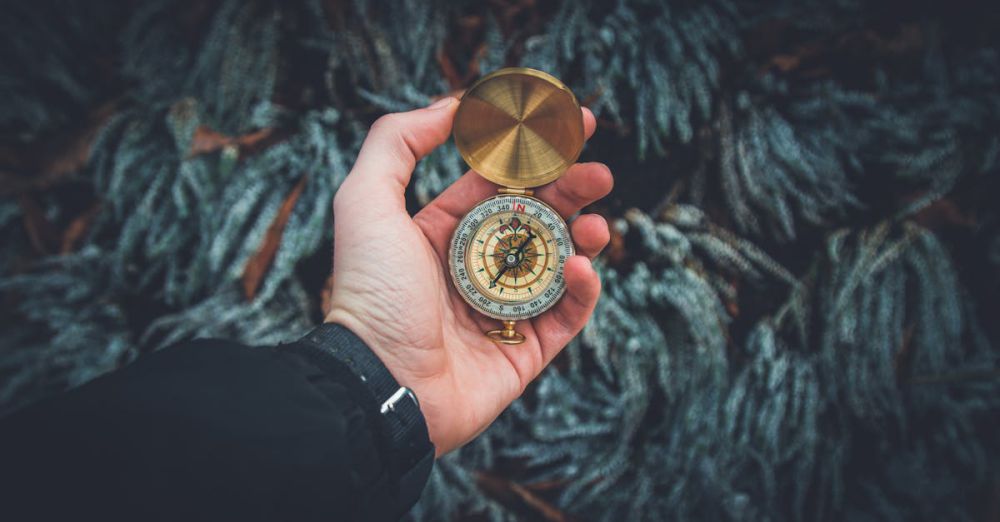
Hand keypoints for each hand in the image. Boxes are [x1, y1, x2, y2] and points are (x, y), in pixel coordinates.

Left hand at [325, 97, 612, 454]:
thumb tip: (450, 105)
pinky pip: (566, 316)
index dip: (534, 156)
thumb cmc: (370, 292)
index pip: (498, 185)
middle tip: (600, 173)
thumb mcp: (366, 201)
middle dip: (572, 191)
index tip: (569, 127)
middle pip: (537, 219)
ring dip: (584, 239)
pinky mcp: (525, 351)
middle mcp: (475, 267)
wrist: (380, 383)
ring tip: (596, 225)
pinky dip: (582, 291)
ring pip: (559, 265)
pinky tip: (581, 269)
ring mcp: (503, 310)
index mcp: (441, 232)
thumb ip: (398, 143)